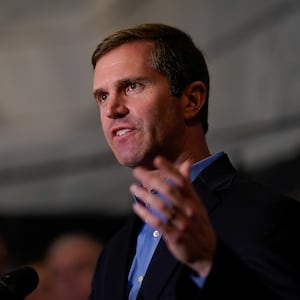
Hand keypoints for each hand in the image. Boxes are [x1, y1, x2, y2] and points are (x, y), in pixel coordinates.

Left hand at [130, 156, 216, 276]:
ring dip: (146, 195)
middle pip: (170, 191)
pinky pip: (158, 223)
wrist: (207, 251)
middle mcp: (189, 210)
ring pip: (162, 206)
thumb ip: (188, 183)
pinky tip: (136, 207)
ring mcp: (182, 223)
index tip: (157, 159)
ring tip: (133, 187)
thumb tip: (186, 163)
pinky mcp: (175, 236)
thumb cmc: (198, 223)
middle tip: (137, 171)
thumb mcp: (196, 202)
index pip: (182, 181)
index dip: (170, 170)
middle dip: (152, 179)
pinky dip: (146, 214)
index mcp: (195, 200)